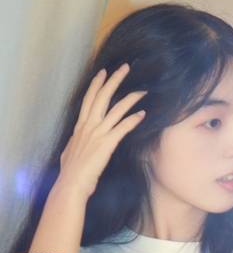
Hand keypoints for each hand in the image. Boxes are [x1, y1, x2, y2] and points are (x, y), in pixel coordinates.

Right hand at [56, 63, 146, 198]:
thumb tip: (78, 140)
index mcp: (80, 127)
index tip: (103, 72)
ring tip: (142, 90)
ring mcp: (98, 134)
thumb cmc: (71, 172)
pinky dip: (133, 119)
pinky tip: (143, 114)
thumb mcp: (71, 151)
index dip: (96, 84)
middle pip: (102, 97)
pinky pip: (123, 127)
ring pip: (116, 109)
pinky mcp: (107, 144)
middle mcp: (88, 126)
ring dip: (130, 98)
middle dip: (114, 80)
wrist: (71, 184)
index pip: (89, 100)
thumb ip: (77, 142)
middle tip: (125, 68)